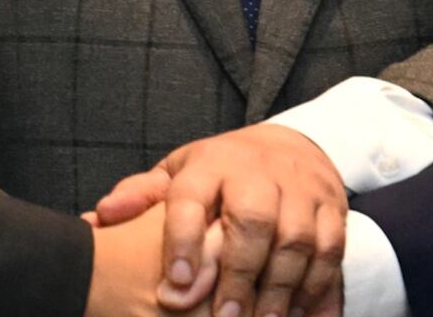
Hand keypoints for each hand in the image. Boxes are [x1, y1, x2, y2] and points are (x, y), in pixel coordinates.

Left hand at [95, 123, 346, 316]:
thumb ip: (142, 195)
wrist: (290, 145)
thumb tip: (99, 216)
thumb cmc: (221, 172)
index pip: (193, 195)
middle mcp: (260, 173)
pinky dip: (321, 288)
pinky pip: (332, 250)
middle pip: (254, 219)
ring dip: (282, 287)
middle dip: (241, 273)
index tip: (176, 285)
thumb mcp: (179, 173)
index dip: (184, 239)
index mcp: (212, 165)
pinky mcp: (333, 208)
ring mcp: (301, 189)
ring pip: (298, 238)